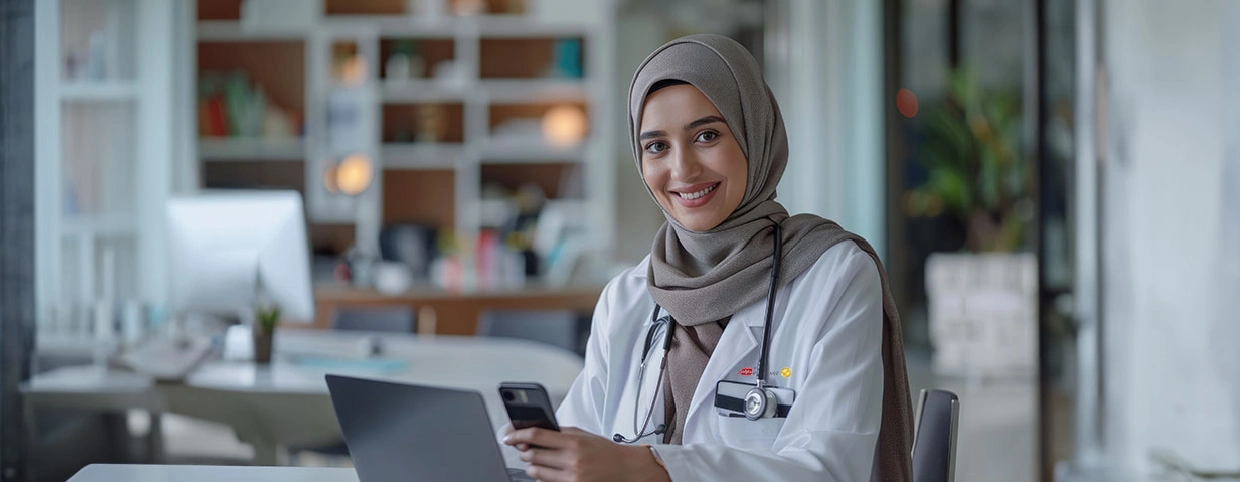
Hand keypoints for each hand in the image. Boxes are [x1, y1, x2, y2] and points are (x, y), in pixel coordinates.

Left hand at [502, 427, 669, 481]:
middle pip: (532, 455)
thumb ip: (559, 432)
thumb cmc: (604, 450)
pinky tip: (548, 471)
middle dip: (525, 451)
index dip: (518, 435)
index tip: (508, 436)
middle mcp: (571, 460)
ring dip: (532, 465)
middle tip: (525, 448)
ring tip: (539, 460)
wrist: (625, 469)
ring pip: (535, 471)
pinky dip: (542, 477)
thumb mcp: (582, 434)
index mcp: (573, 442)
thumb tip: (534, 431)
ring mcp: (571, 477)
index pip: (537, 435)